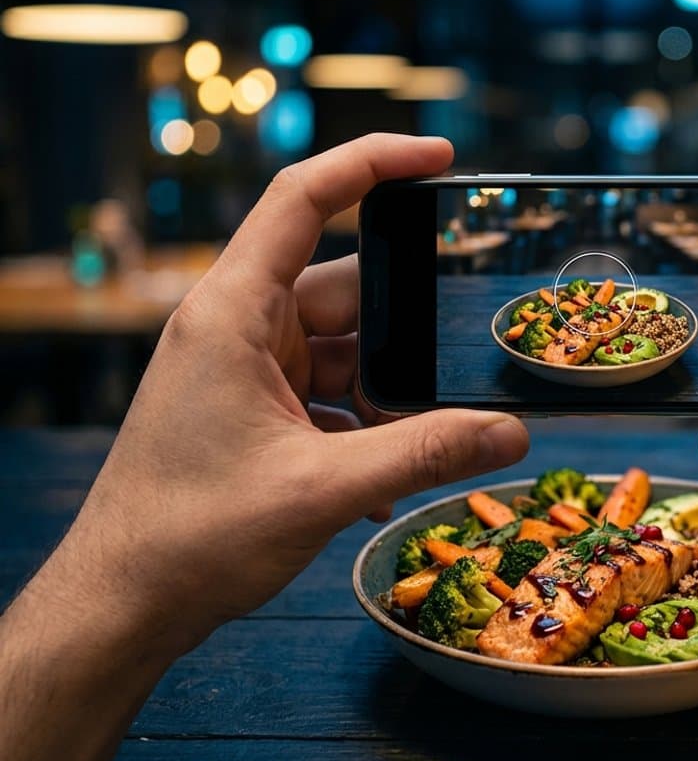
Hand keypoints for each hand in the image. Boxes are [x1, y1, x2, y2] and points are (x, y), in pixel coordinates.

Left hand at [0, 134, 528, 760]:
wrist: (123, 603)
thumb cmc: (191, 536)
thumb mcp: (321, 489)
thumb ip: (423, 455)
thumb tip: (510, 435)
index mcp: (234, 312)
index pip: (304, 199)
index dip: (373, 163)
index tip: (439, 157)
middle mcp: (236, 326)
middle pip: (345, 294)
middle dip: (400, 338)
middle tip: (450, 375)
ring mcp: (242, 368)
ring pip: (342, 353)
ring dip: (383, 399)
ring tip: (421, 449)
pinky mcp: (251, 409)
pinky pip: (325, 396)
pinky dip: (360, 430)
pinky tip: (382, 485)